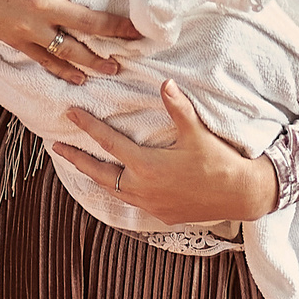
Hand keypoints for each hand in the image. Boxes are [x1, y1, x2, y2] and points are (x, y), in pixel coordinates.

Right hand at [0, 0, 137, 84]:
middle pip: (91, 23)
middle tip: (142, 36)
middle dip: (119, 30)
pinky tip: (80, 78)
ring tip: (115, 68)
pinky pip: (45, 60)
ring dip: (95, 61)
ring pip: (70, 50)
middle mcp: (43, 7)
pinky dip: (63, 72)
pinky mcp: (18, 41)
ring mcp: (31, 28)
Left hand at [59, 81, 279, 223]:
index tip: (70, 114)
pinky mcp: (160, 214)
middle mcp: (142, 188)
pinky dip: (116, 190)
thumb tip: (165, 83)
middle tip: (57, 148)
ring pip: (112, 190)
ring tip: (82, 166)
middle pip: (99, 173)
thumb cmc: (220, 163)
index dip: (87, 127)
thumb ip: (179, 109)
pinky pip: (130, 201)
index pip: (108, 143)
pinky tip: (117, 185)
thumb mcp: (198, 134)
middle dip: (77, 159)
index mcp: (146, 166)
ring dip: (95, 176)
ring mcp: (150, 204)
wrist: (241, 196)